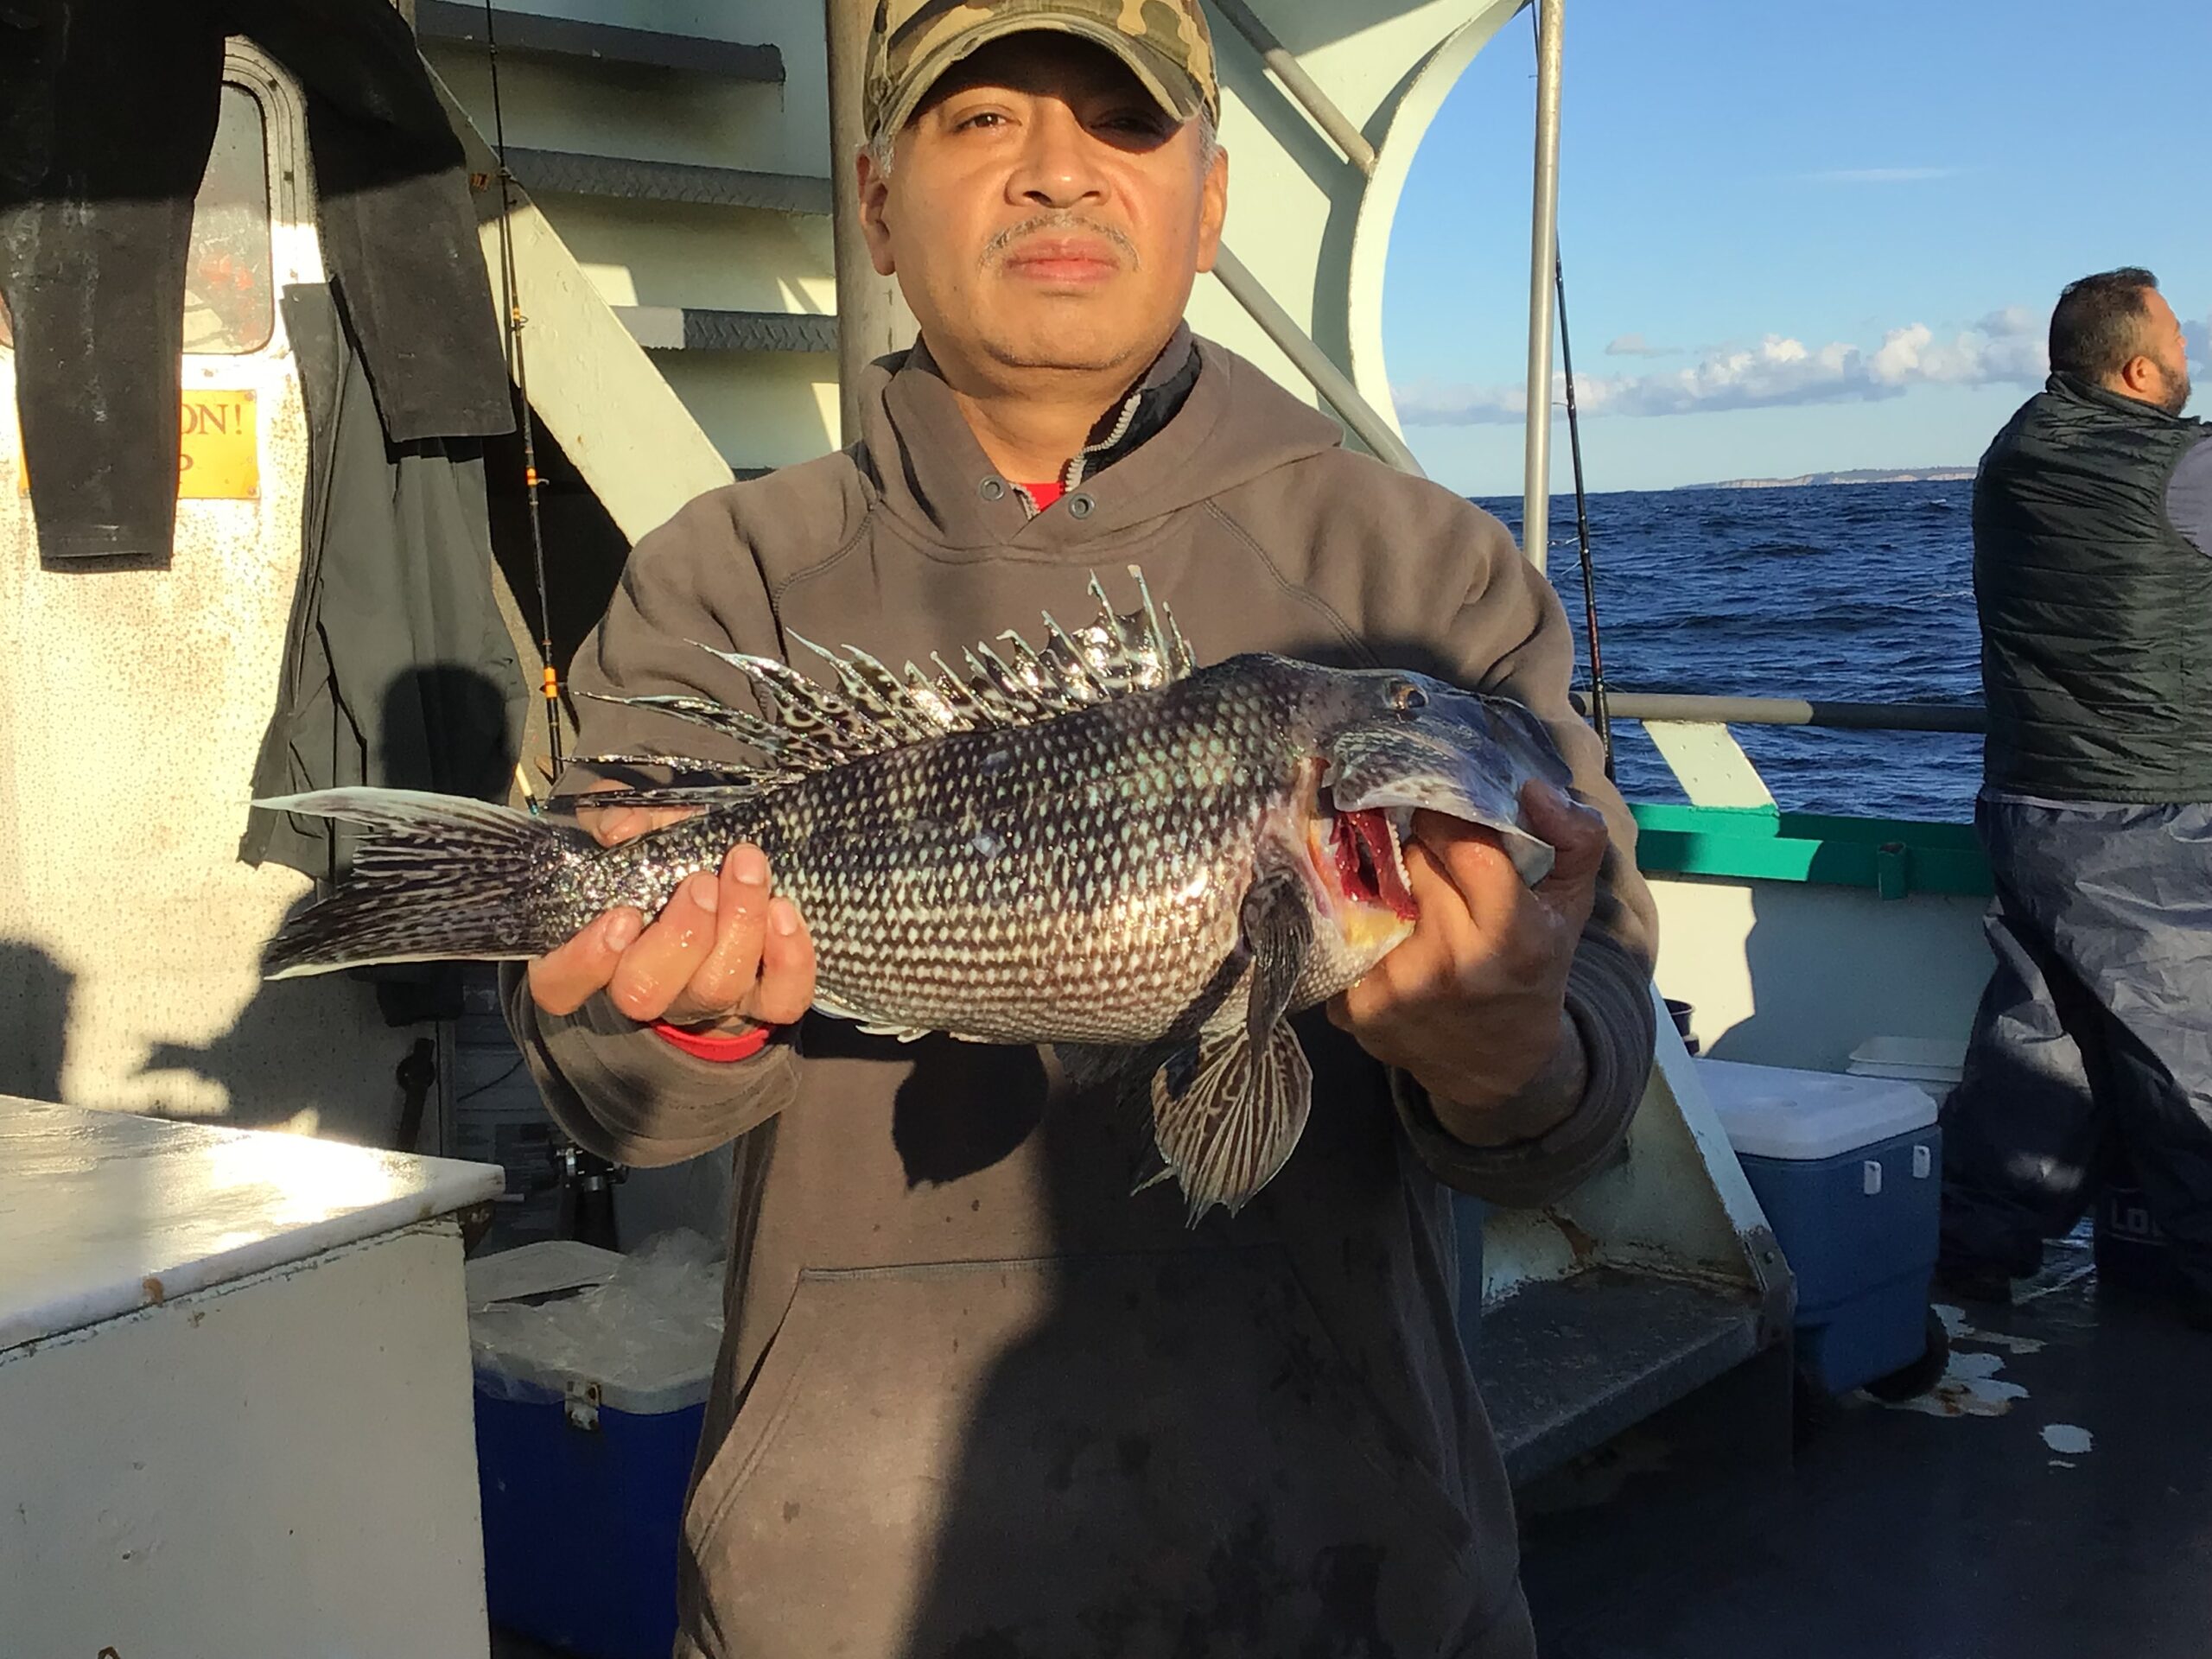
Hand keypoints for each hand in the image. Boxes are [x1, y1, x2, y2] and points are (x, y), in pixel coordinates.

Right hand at [527, 782, 815, 1030]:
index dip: (586, 961)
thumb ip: (611, 815)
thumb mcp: (628, 825)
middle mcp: (646, 987)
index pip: (561, 987)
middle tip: (702, 882)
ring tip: (748, 870)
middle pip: (646, 993)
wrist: (723, 875)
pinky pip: (780, 1000)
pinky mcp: (762, 1000)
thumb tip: (622, 828)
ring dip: (738, 926)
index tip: (622, 915)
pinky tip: (784, 910)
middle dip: (679, 936)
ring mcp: (704, 1000)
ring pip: (716, 989)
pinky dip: (789, 959)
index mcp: (594, 953)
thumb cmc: (660, 856)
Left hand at [1327, 780, 1608, 1145]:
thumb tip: (1534, 790)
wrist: (1495, 1068)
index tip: (1445, 820)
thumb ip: (1575, 838)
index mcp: (1510, 934)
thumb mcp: (1570, 907)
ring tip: (1410, 904)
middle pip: (1410, 860)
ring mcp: (1395, 986)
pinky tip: (1388, 939)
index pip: (1460, 840)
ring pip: (1371, 891)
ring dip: (1386, 888)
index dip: (1448, 819)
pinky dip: (1362, 928)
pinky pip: (1344, 933)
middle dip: (1419, 854)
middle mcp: (1449, 961)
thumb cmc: (1534, 971)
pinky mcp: (1354, 1007)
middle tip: (1434, 869)